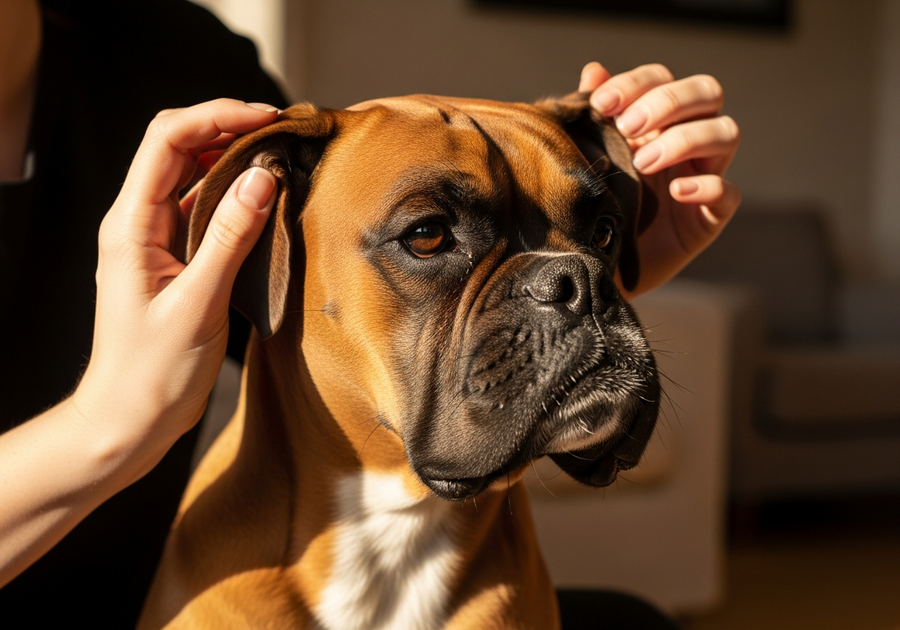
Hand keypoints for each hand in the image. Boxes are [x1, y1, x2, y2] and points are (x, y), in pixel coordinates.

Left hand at [0, 99, 277, 587]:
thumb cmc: (152, 372)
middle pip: (181, 148)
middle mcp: (139, 222)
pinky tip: (266, 201)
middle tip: (285, 132)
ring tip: (282, 157)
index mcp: (131, 224)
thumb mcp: (198, 303)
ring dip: (235, 160)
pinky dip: (236, 196)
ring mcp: (156, 240)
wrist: (128, 420)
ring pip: (194, 177)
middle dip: (230, 129)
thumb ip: (229, 237)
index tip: (269, 118)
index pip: (168, 140)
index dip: (218, 116)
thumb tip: (264, 176)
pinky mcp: (174, 260)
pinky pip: (204, 211)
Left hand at [579, 62, 741, 295]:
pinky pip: (729, 192)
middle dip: (668, 102)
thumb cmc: (597, 206)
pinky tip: (675, 192)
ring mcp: (704, 175)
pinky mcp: (711, 215)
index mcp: (657, 120)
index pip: (663, 79)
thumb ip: (594, 119)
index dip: (637, 83)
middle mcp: (687, 141)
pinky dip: (707, 187)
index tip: (602, 104)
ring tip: (643, 163)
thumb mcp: (590, 161)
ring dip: (684, 140)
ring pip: (726, 133)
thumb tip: (594, 71)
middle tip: (629, 127)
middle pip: (707, 92)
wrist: (598, 265)